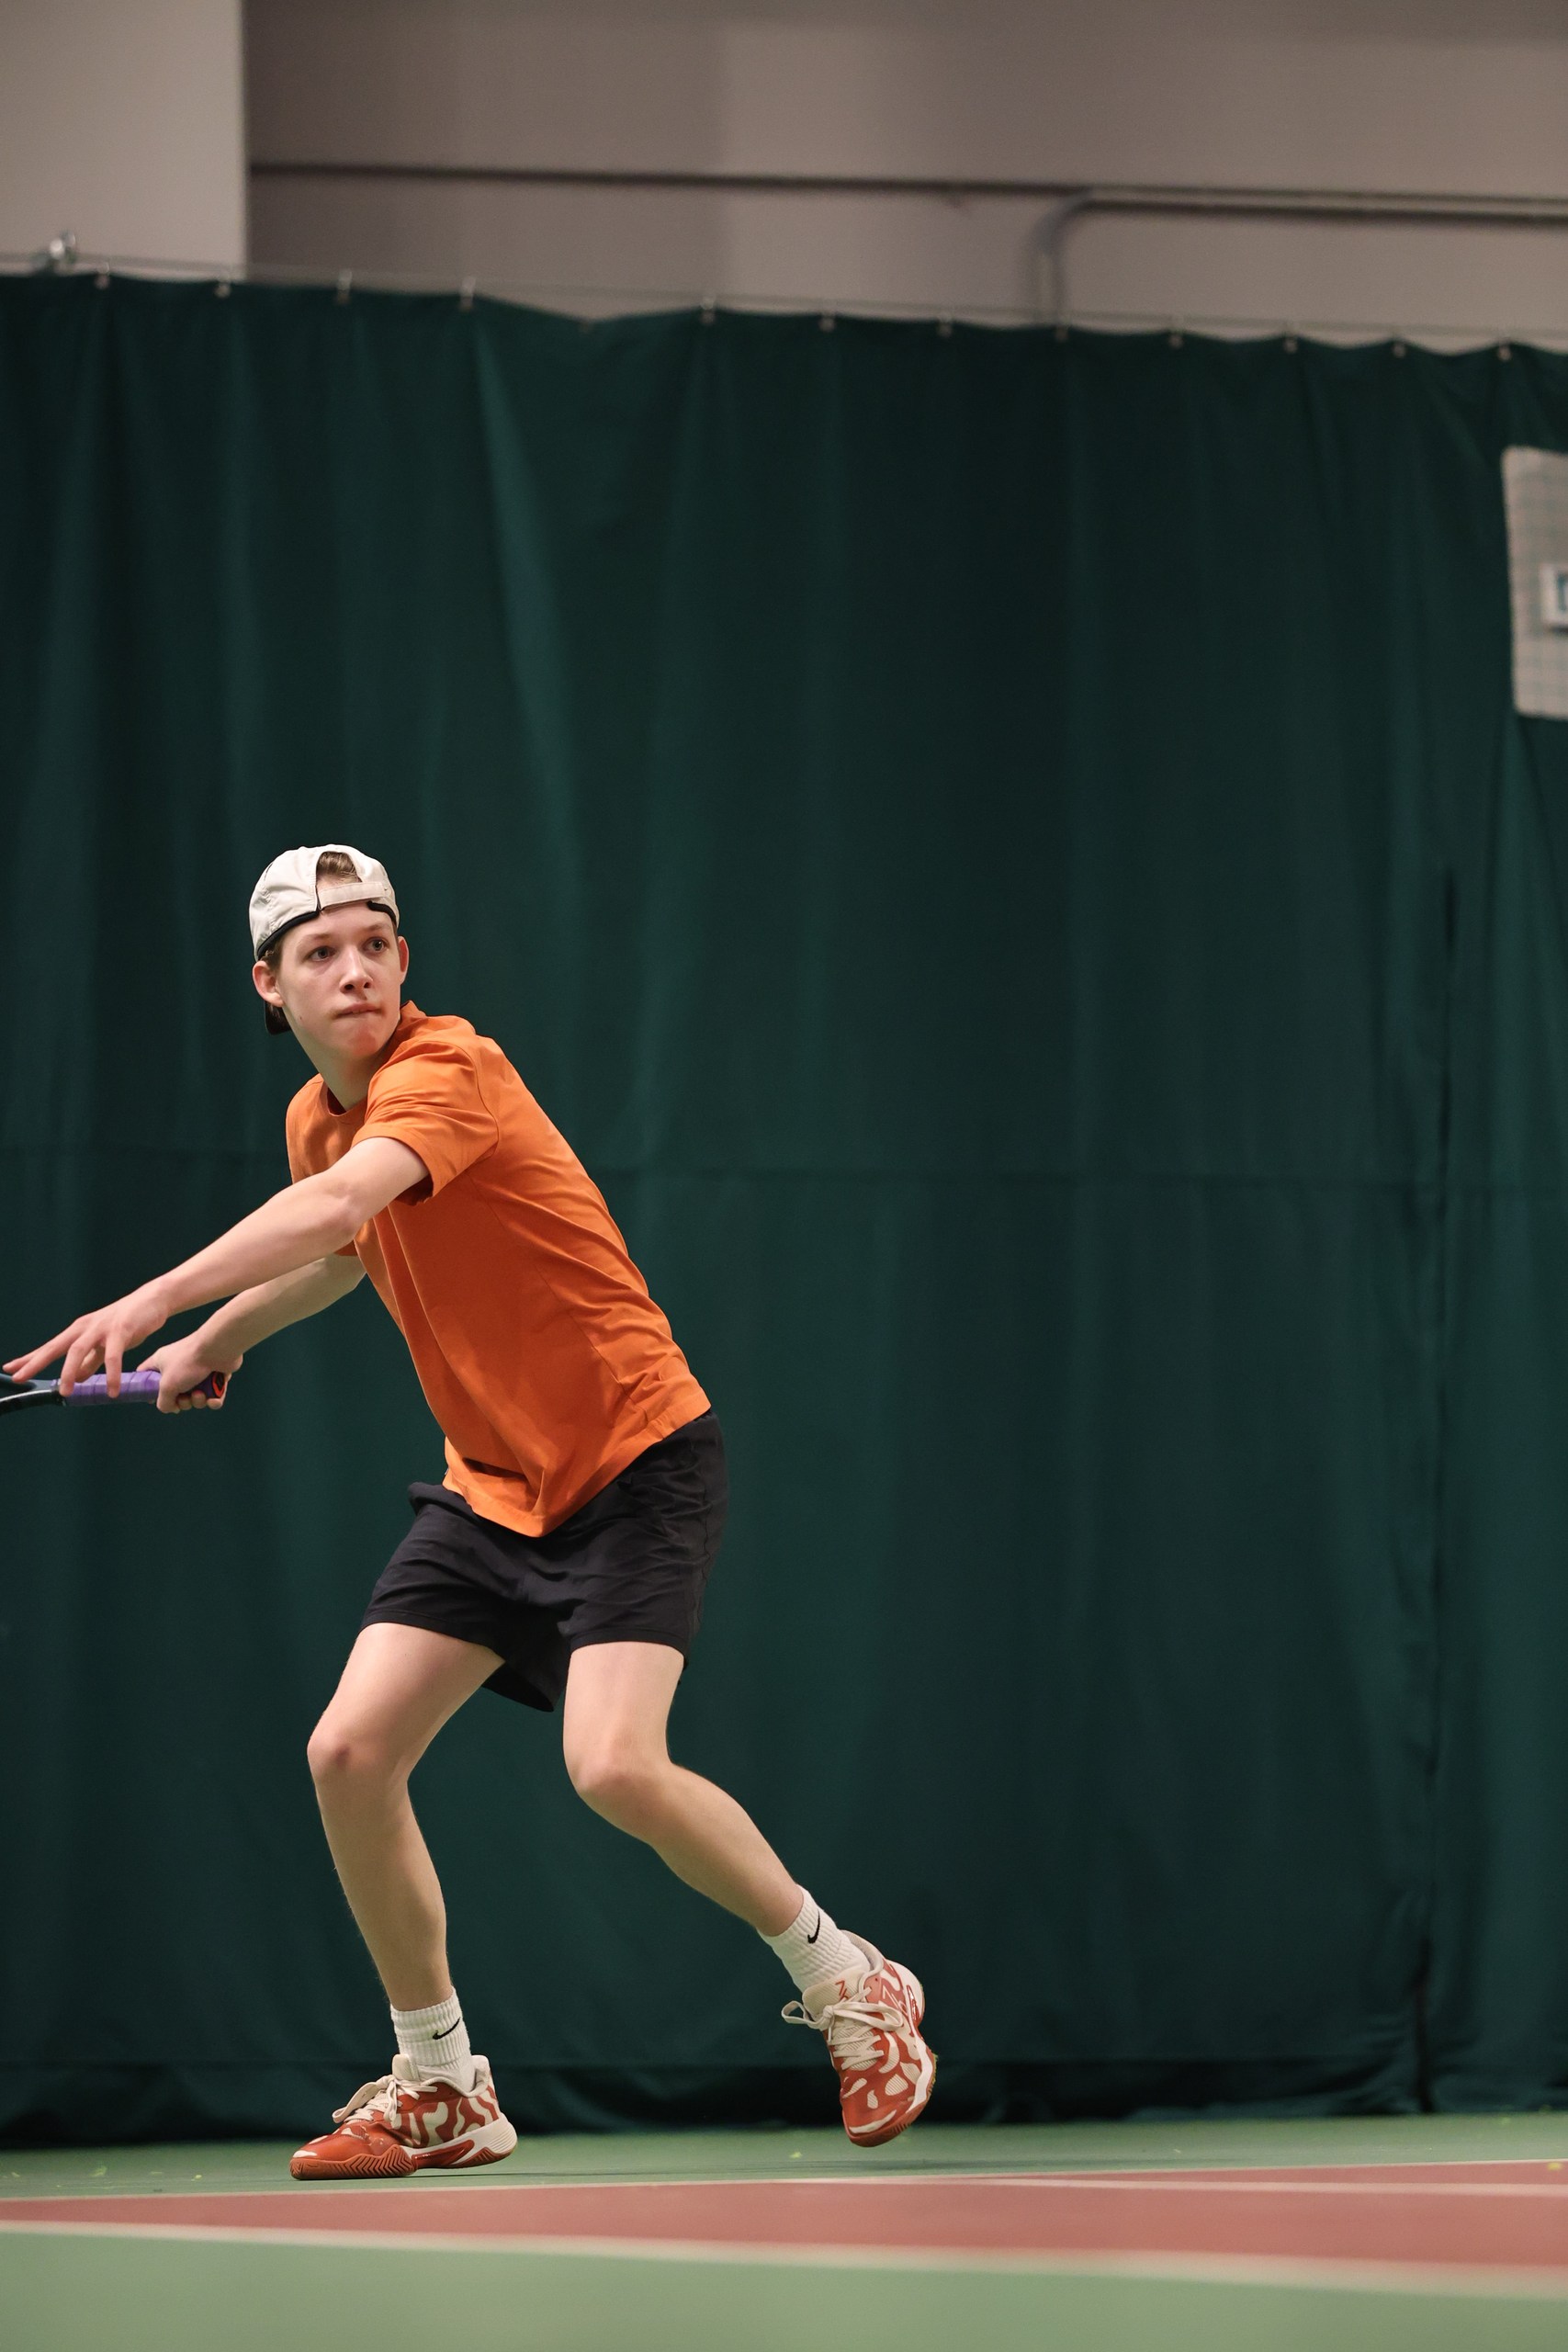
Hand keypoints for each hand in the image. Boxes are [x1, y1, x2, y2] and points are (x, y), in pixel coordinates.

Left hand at [3, 1281, 172, 1395]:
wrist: (154, 1300)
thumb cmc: (129, 1322)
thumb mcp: (105, 1344)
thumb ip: (91, 1360)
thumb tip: (76, 1378)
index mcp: (79, 1331)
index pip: (50, 1347)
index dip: (31, 1358)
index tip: (11, 1369)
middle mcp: (85, 1327)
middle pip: (56, 1346)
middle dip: (36, 1362)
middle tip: (20, 1378)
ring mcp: (101, 1327)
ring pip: (78, 1350)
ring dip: (69, 1371)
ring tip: (66, 1392)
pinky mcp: (121, 1330)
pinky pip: (113, 1355)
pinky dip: (111, 1373)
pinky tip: (111, 1390)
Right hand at [138, 1336, 241, 1414]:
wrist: (219, 1349)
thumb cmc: (189, 1361)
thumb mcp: (167, 1385)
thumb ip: (163, 1402)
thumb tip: (170, 1408)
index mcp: (161, 1362)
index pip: (146, 1374)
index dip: (146, 1388)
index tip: (151, 1399)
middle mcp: (178, 1366)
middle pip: (175, 1393)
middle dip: (182, 1402)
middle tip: (185, 1397)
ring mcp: (198, 1371)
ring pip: (195, 1397)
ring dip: (198, 1401)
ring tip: (201, 1393)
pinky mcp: (216, 1375)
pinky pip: (213, 1395)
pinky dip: (213, 1400)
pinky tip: (214, 1399)